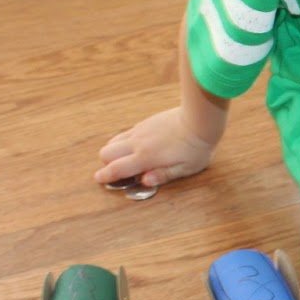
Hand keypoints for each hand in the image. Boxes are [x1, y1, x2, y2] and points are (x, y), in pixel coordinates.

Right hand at [94, 107, 217, 188]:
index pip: (117, 168)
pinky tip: (138, 147)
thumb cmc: (196, 147)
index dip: (105, 176)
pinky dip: (124, 142)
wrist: (200, 118)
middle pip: (106, 152)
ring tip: (127, 160)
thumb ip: (163, 175)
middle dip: (107, 164)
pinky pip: (126, 133)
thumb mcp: (185, 168)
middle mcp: (138, 143)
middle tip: (118, 171)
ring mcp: (141, 130)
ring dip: (114, 151)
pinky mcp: (146, 122)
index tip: (99, 179)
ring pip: (114, 140)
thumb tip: (144, 181)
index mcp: (146, 157)